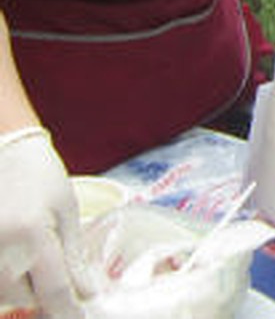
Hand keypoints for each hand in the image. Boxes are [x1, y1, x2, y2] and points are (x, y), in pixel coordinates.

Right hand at [0, 128, 87, 317]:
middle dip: (44, 293)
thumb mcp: (64, 209)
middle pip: (24, 299)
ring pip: (3, 296)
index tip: (79, 318)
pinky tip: (16, 259)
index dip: (68, 312)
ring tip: (32, 256)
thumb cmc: (40, 176)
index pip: (53, 291)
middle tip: (57, 273)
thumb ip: (74, 253)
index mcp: (31, 235)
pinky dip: (4, 280)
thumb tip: (88, 291)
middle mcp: (0, 249)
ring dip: (21, 288)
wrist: (3, 150)